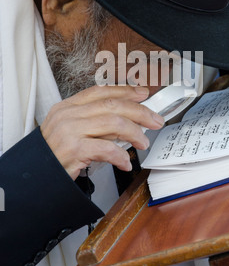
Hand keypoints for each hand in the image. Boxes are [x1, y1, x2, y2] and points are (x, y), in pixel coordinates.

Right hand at [40, 85, 164, 179]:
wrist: (35, 175)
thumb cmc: (55, 154)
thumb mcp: (70, 130)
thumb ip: (94, 122)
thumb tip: (127, 121)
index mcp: (68, 106)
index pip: (101, 91)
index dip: (125, 90)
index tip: (143, 93)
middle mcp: (68, 115)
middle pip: (112, 105)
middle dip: (139, 112)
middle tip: (155, 120)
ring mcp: (69, 131)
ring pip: (113, 123)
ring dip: (135, 133)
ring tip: (143, 142)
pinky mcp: (73, 149)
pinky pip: (106, 148)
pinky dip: (121, 155)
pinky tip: (125, 162)